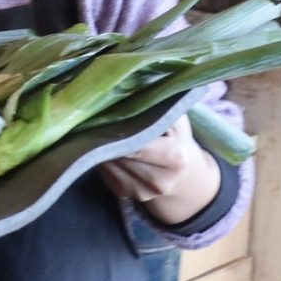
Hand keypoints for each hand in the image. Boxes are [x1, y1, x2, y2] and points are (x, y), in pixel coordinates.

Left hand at [98, 114, 222, 225]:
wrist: (184, 177)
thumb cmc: (178, 141)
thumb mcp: (178, 121)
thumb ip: (162, 107)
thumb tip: (135, 86)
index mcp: (175, 159)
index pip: (138, 143)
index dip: (119, 129)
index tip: (105, 113)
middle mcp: (158, 181)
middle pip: (119, 154)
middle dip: (106, 136)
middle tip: (95, 116)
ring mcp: (139, 192)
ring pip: (108, 162)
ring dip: (99, 146)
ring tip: (97, 128)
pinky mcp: (123, 194)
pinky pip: (104, 171)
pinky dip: (100, 156)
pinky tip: (102, 144)